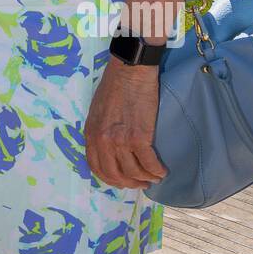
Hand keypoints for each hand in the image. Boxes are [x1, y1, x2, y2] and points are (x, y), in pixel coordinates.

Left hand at [84, 58, 168, 188]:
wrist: (130, 70)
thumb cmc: (115, 84)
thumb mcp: (97, 109)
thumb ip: (100, 129)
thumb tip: (108, 146)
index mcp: (91, 133)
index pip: (96, 167)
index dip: (110, 178)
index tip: (121, 180)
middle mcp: (103, 141)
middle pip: (115, 174)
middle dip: (129, 183)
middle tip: (140, 183)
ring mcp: (120, 141)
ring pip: (134, 172)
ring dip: (145, 179)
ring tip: (153, 177)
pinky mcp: (139, 138)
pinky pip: (149, 164)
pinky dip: (157, 171)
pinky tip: (162, 171)